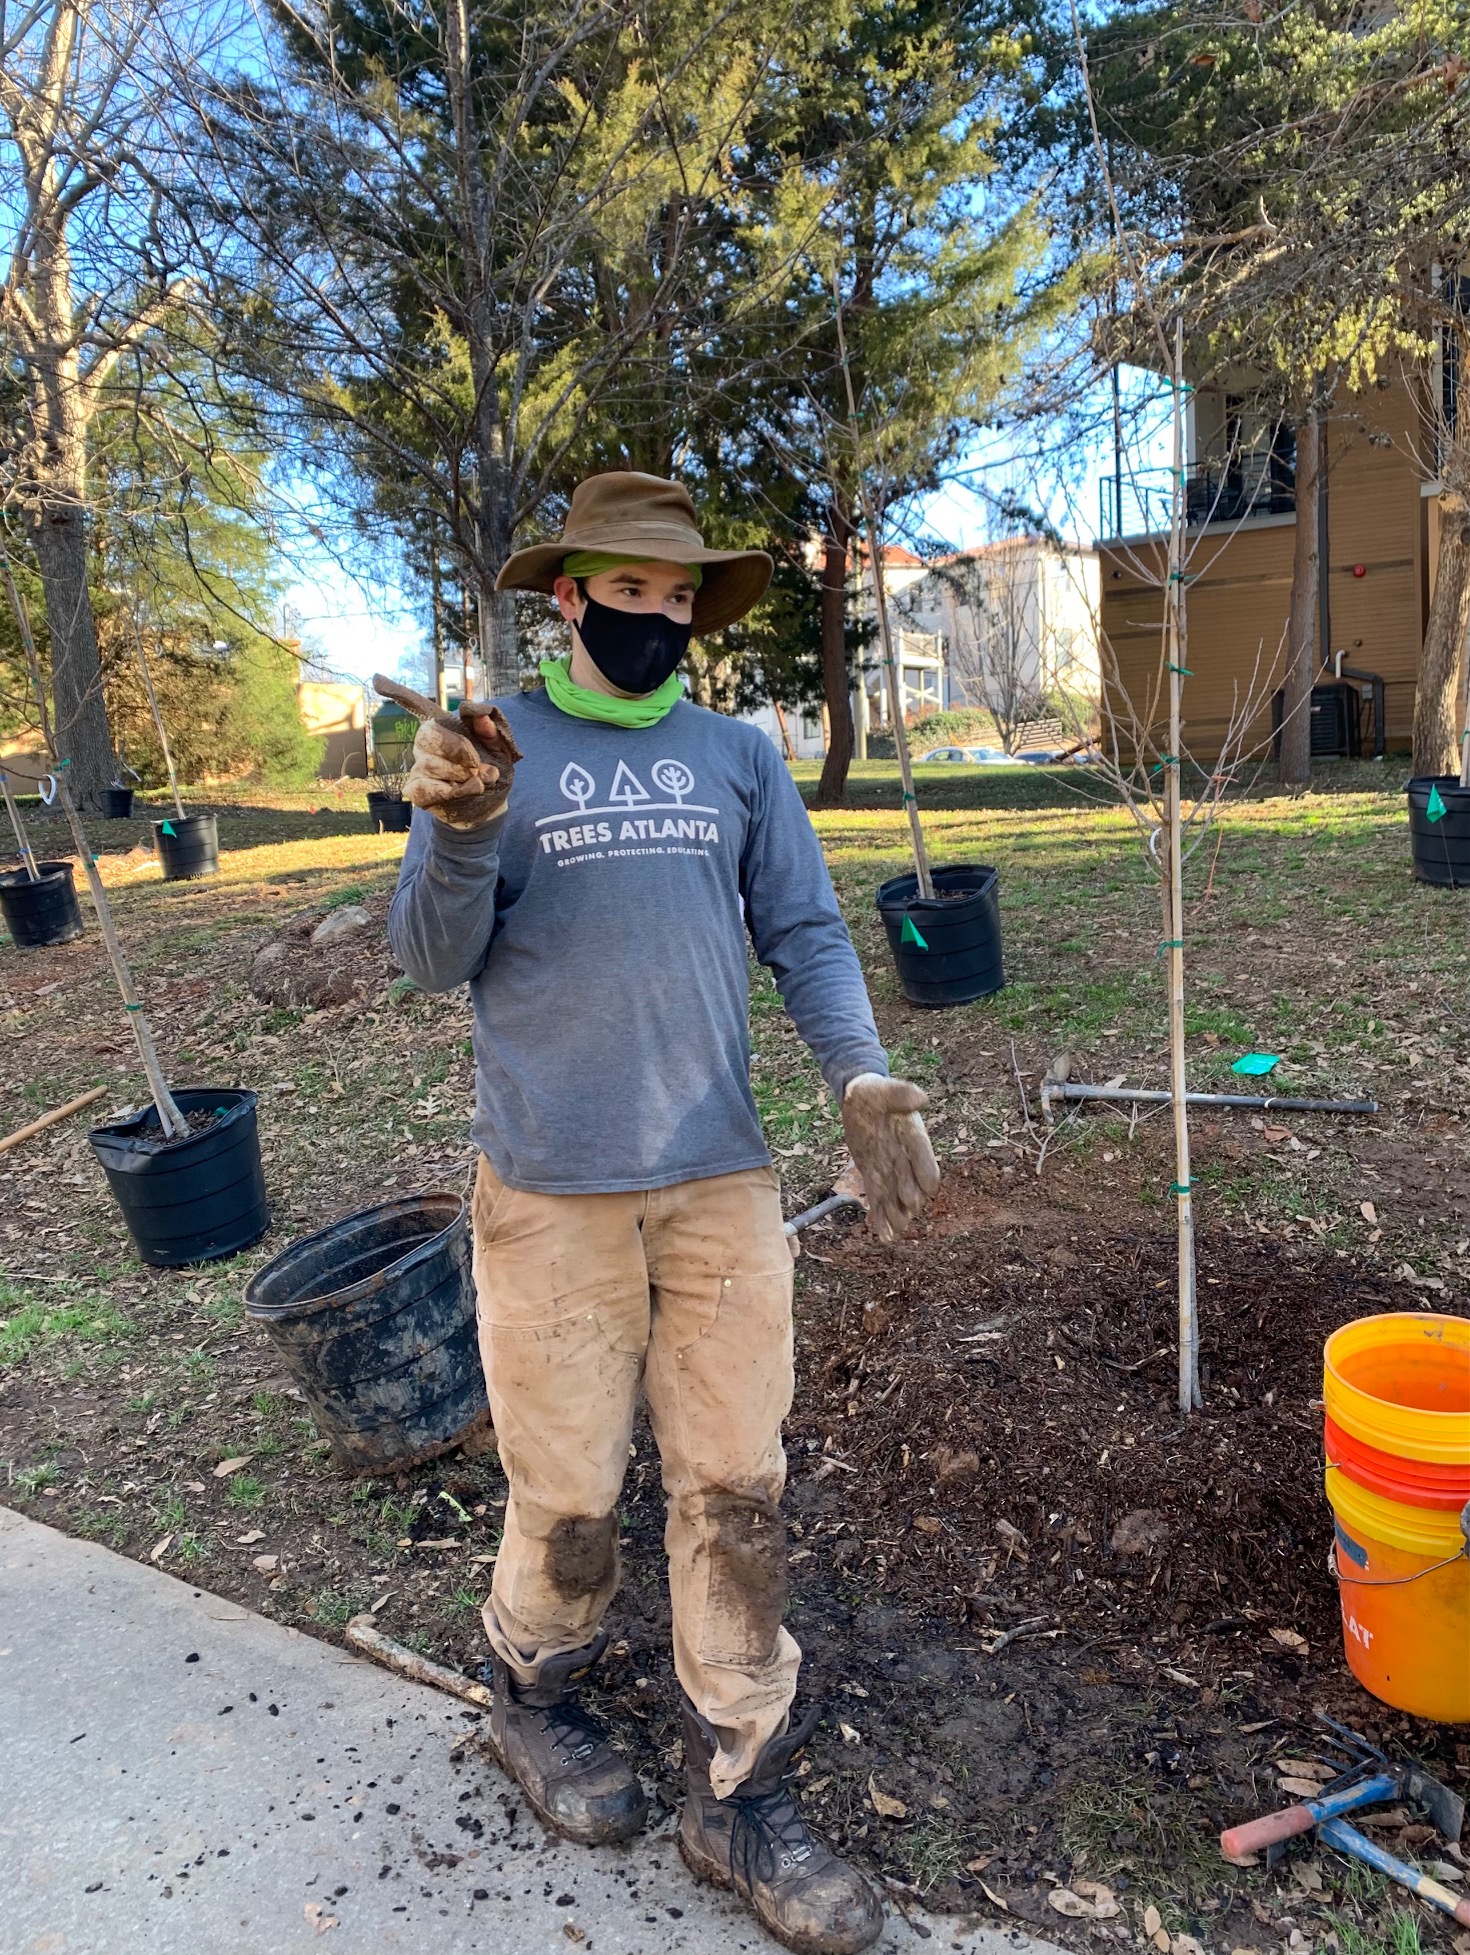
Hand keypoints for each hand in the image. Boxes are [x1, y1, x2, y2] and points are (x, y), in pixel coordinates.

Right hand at [372, 673, 523, 827]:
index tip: (376, 678)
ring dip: (461, 775)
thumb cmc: (492, 769)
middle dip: (458, 751)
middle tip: (478, 765)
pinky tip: (463, 792)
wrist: (491, 805)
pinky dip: (450, 791)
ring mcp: (419, 766)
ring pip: (430, 764)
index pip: (418, 705)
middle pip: (428, 734)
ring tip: (479, 782)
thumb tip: (482, 713)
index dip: (397, 692)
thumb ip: (492, 729)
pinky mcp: (416, 790)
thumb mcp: (500, 747)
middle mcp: (426, 743)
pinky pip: (425, 787)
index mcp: (445, 726)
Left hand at [840, 1073, 939, 1242]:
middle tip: (906, 1211)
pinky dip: (882, 1217)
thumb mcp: (883, 1089)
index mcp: (913, 1137)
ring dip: (897, 1214)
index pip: (924, 1159)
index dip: (925, 1174)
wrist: (859, 1101)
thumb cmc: (873, 1093)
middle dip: (910, 1199)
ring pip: (897, 1198)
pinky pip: (880, 1199)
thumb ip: (901, 1094)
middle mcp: (905, 1157)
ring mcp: (891, 1169)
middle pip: (913, 1184)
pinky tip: (883, 1235)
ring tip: (895, 1232)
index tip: (926, 1190)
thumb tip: (921, 1098)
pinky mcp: (875, 1177)